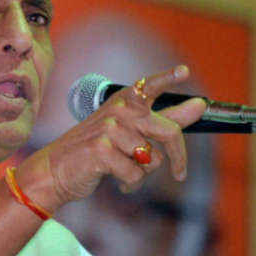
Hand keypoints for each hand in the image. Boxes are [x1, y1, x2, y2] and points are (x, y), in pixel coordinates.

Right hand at [19, 65, 206, 209]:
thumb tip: (199, 105)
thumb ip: (165, 117)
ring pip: (152, 160)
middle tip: (180, 173)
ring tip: (125, 171)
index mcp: (124, 102)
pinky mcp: (102, 150)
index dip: (167, 78)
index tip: (184, 72)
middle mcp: (118, 111)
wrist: (56, 170)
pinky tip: (118, 180)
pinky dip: (130, 183)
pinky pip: (136, 174)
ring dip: (143, 173)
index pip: (148, 86)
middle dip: (179, 157)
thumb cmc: (96, 150)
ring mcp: (109, 129)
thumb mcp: (129, 131)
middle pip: (168, 132)